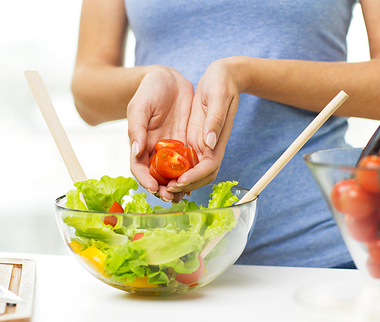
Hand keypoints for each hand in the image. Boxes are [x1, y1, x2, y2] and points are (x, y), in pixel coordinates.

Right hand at [128, 65, 193, 200]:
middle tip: (171, 196)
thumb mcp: (140, 106)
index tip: (153, 187)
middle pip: (157, 177)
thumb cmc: (149, 90)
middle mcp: (155, 151)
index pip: (139, 168)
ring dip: (179, 186)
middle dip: (163, 189)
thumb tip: (136, 151)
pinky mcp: (186, 144)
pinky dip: (192, 173)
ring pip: (174, 174)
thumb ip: (137, 128)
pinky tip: (199, 179)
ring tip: (185, 193)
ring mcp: (171, 149)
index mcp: (140, 144)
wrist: (169, 79)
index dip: (144, 180)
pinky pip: (189, 163)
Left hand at [170, 58, 243, 193]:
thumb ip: (215, 120)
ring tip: (159, 187)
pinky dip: (171, 169)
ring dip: (176, 182)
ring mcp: (199, 143)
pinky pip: (181, 159)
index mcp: (216, 139)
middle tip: (164, 190)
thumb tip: (209, 144)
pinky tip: (157, 173)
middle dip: (183, 186)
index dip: (194, 177)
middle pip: (198, 176)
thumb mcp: (218, 96)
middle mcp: (208, 146)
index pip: (208, 167)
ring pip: (188, 171)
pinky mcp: (191, 138)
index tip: (179, 181)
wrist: (222, 74)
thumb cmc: (222, 82)